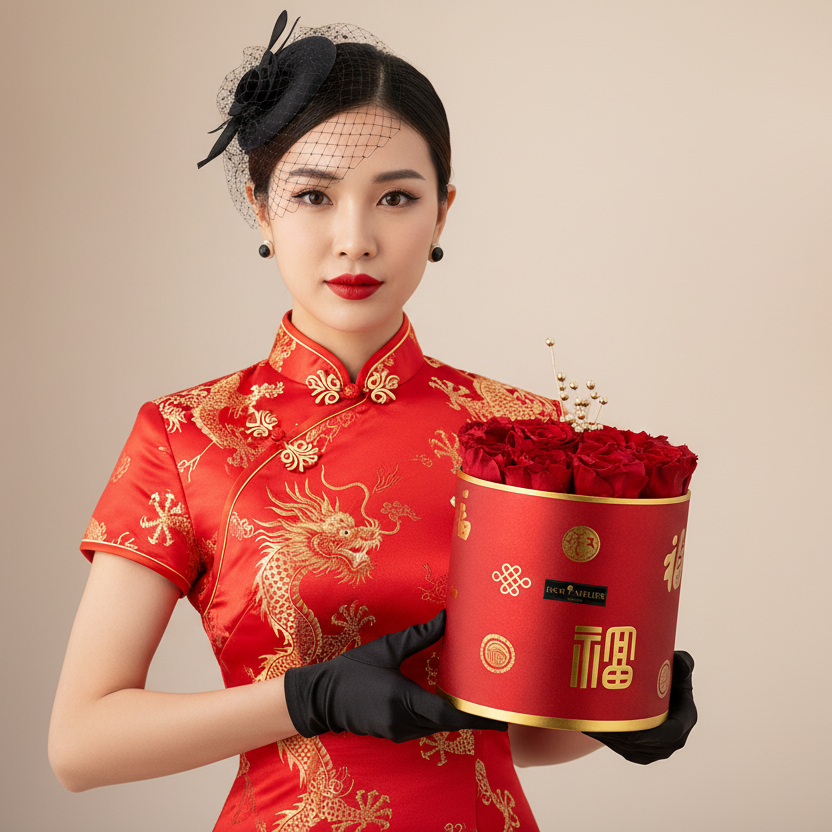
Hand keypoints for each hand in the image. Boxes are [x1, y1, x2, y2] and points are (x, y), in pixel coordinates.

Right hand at [283, 610, 507, 741]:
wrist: (320, 697)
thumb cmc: (352, 671)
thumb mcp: (386, 649)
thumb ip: (418, 637)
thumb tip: (446, 619)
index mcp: (402, 700)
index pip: (447, 715)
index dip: (475, 717)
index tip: (498, 715)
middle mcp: (403, 722)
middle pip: (447, 723)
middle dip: (471, 715)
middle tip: (495, 701)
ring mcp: (397, 731)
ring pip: (436, 726)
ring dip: (455, 716)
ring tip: (478, 700)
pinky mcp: (393, 732)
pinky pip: (424, 727)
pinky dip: (439, 717)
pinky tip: (448, 702)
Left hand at [584, 650, 696, 763]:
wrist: (659, 689)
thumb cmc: (669, 674)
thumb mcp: (678, 666)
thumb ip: (683, 663)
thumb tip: (682, 662)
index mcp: (685, 719)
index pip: (672, 733)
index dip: (653, 734)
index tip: (632, 731)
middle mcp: (673, 740)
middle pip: (647, 744)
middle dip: (625, 736)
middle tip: (604, 724)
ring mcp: (657, 749)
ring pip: (633, 749)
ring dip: (614, 739)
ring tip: (594, 724)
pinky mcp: (642, 753)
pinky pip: (625, 750)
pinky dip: (610, 740)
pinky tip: (594, 729)